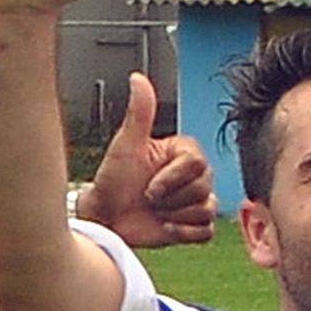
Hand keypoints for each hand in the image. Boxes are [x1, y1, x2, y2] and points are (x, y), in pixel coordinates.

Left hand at [79, 72, 217, 246]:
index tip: (148, 184)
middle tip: (149, 198)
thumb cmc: (111, 181)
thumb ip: (139, 113)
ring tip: (156, 211)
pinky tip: (165, 226)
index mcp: (185, 154)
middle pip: (204, 188)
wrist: (104, 217)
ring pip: (206, 210)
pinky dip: (184, 232)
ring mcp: (198, 202)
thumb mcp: (125, 145)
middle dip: (170, 198)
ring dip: (175, 215)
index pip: (197, 165)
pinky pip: (206, 231)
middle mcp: (196, 176)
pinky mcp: (196, 226)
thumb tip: (138, 78)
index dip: (171, 179)